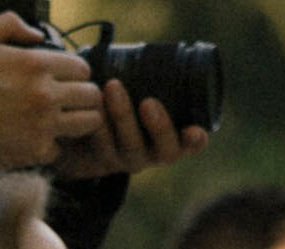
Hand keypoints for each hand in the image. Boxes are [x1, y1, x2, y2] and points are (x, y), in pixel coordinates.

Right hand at [0, 12, 106, 169]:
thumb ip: (10, 24)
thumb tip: (37, 35)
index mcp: (36, 64)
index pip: (83, 68)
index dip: (74, 72)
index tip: (63, 78)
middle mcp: (46, 94)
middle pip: (92, 95)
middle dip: (82, 95)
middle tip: (68, 99)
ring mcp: (44, 125)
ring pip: (88, 123)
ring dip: (78, 120)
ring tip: (63, 119)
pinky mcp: (36, 151)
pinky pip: (61, 148)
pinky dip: (52, 145)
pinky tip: (37, 138)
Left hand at [51, 78, 209, 179]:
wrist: (89, 139)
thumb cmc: (129, 110)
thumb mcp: (147, 100)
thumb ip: (155, 83)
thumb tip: (153, 51)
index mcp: (173, 140)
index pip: (192, 145)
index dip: (195, 141)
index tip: (193, 131)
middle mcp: (153, 154)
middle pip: (163, 148)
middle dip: (158, 126)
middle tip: (148, 102)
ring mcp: (127, 160)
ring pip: (129, 146)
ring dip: (121, 116)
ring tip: (111, 87)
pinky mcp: (101, 162)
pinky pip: (100, 148)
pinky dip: (97, 126)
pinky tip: (92, 106)